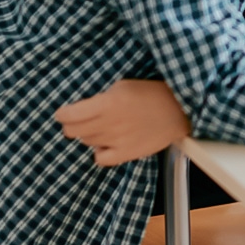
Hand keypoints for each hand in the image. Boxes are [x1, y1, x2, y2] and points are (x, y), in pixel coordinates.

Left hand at [55, 80, 190, 166]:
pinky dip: (100, 152)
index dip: (63, 113)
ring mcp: (117, 141)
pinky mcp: (127, 154)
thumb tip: (84, 108)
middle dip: (72, 125)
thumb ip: (102, 98)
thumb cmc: (154, 93)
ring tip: (101, 127)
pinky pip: (100, 159)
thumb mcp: (124, 85)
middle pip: (73, 131)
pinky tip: (107, 143)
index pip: (70, 115)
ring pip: (86, 142)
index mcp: (108, 103)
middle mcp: (110, 124)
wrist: (181, 110)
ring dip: (89, 135)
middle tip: (80, 120)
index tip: (64, 112)